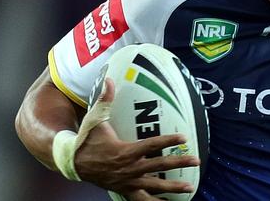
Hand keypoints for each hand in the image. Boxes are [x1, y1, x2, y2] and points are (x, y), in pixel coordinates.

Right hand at [73, 78, 200, 199]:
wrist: (73, 162)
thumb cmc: (87, 139)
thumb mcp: (95, 119)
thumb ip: (104, 100)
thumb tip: (109, 79)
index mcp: (125, 151)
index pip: (152, 144)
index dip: (169, 140)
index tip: (184, 137)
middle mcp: (130, 168)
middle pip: (160, 165)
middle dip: (179, 162)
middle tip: (196, 161)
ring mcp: (128, 182)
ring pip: (154, 186)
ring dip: (172, 188)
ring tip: (189, 187)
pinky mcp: (124, 190)